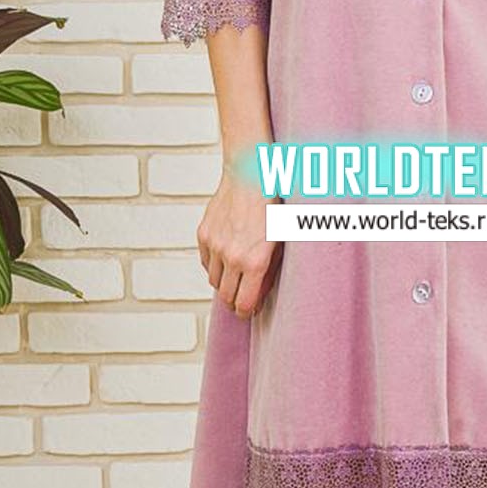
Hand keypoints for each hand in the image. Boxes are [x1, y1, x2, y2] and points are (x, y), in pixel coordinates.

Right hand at [197, 166, 281, 317]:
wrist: (251, 174)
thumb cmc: (274, 206)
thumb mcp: (282, 241)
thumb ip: (270, 270)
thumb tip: (260, 293)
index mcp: (255, 262)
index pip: (243, 304)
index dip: (246, 312)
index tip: (249, 311)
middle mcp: (232, 257)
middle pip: (227, 296)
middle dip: (235, 301)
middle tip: (243, 298)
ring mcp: (215, 246)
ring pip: (214, 281)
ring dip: (224, 283)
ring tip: (236, 276)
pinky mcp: (204, 235)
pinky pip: (206, 262)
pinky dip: (214, 265)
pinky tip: (226, 257)